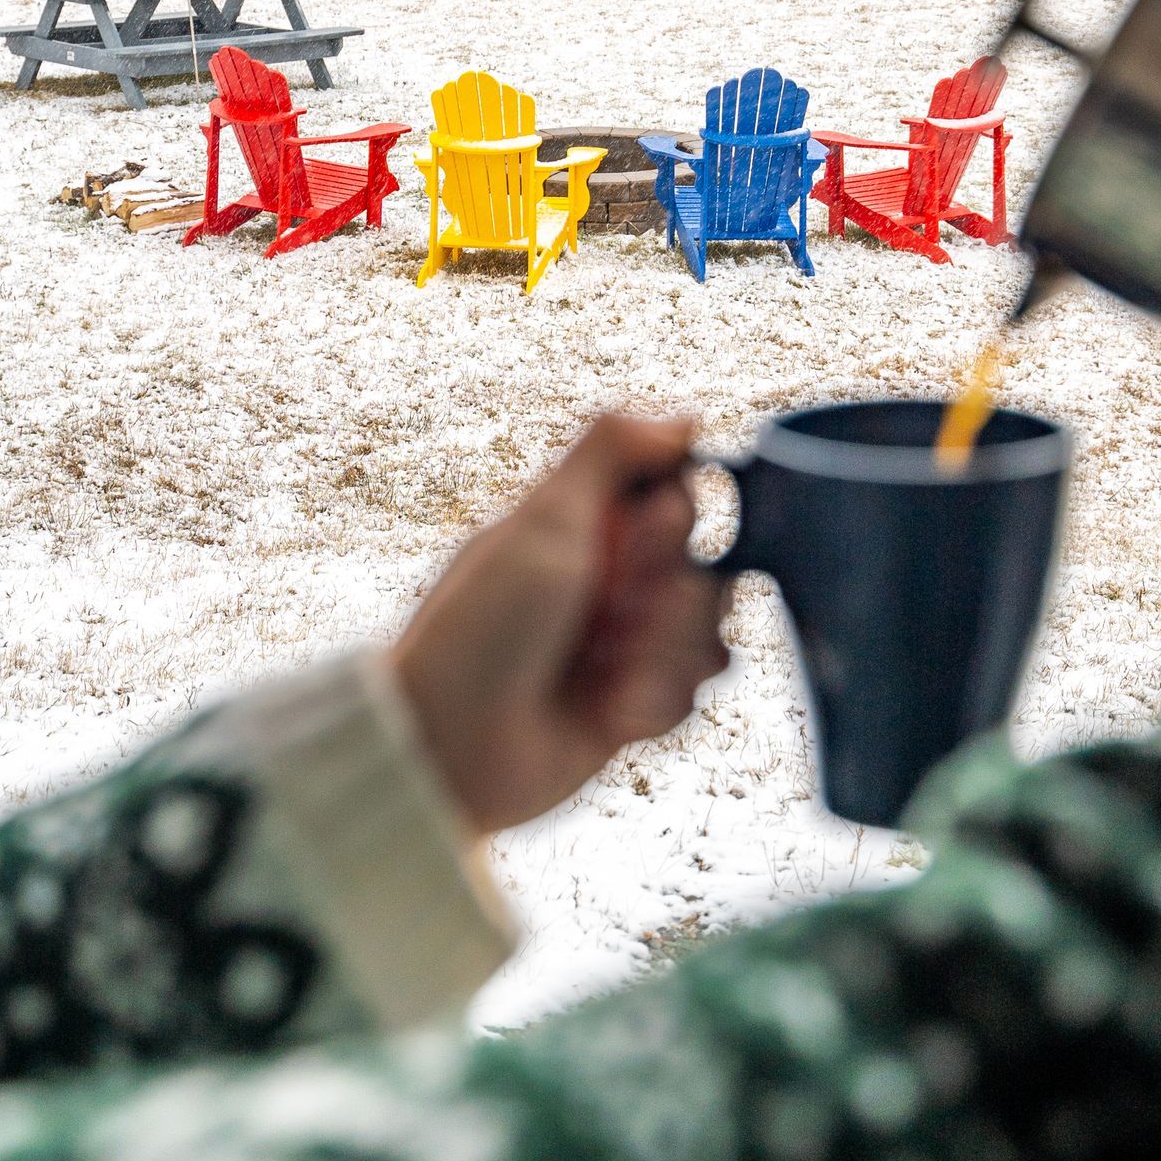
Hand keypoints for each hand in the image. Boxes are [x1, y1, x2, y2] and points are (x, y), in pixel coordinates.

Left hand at [386, 414, 727, 835]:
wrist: (451, 742)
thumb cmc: (482, 625)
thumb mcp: (544, 518)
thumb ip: (612, 450)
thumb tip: (685, 418)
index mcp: (587, 526)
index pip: (680, 496)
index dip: (674, 520)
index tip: (638, 537)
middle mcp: (612, 581)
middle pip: (707, 567)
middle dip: (668, 597)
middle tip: (611, 612)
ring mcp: (625, 645)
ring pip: (708, 633)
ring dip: (661, 655)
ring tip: (604, 670)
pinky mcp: (635, 707)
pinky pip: (692, 694)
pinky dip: (653, 702)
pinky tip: (606, 710)